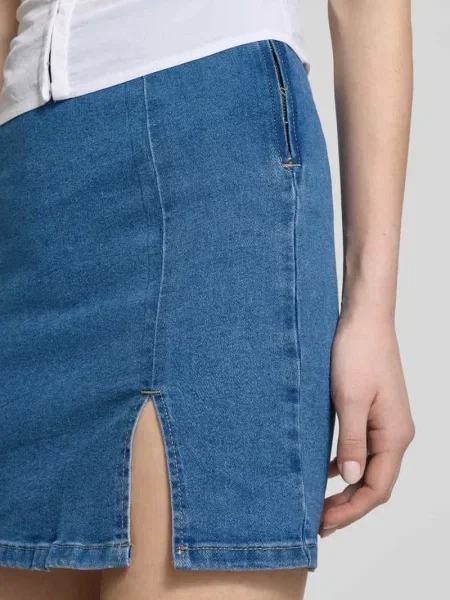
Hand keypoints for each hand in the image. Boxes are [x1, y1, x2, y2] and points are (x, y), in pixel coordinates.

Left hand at [319, 313, 414, 536]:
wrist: (364, 319)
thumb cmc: (358, 353)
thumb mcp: (349, 400)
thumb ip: (351, 442)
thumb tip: (349, 480)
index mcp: (394, 435)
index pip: (376, 488)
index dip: (351, 511)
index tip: (323, 523)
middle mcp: (395, 433)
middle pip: (375, 482)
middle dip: (349, 505)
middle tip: (319, 522)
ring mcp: (386, 422)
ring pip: (369, 467)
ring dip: (347, 488)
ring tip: (322, 503)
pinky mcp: (374, 411)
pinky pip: (363, 448)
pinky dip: (347, 464)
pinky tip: (328, 469)